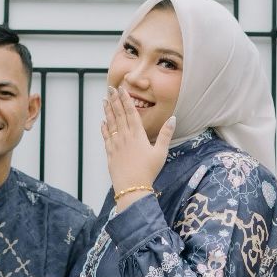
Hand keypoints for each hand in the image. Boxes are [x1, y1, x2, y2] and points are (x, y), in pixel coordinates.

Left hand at [101, 86, 174, 202]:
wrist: (132, 187)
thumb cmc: (149, 171)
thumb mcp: (161, 152)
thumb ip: (165, 134)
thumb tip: (173, 118)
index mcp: (138, 135)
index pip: (131, 113)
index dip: (126, 100)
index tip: (122, 90)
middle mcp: (125, 137)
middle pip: (119, 115)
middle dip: (115, 100)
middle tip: (110, 88)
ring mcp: (116, 144)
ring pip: (111, 123)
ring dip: (107, 111)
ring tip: (105, 100)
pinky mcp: (110, 153)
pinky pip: (106, 137)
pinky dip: (104, 128)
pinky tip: (102, 122)